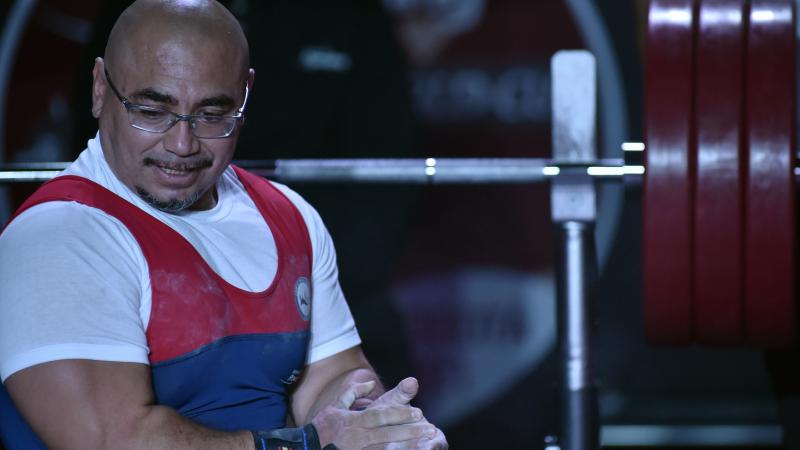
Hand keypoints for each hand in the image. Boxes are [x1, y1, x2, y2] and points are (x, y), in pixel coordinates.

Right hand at [312, 380, 435, 449]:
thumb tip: (369, 383)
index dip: (399, 414)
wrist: (307, 448)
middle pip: (388, 432)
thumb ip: (353, 392)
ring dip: (406, 444)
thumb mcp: (335, 406)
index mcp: (355, 421)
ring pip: (386, 447)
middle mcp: (359, 436)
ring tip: (425, 442)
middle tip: (429, 428)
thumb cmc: (323, 428)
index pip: (380, 416)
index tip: (417, 412)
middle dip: (409, 430)